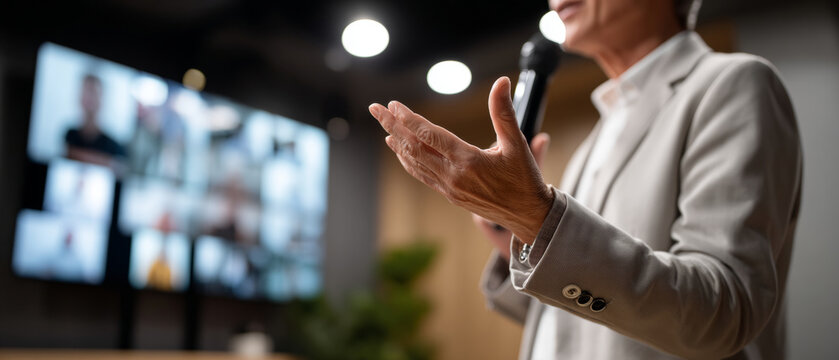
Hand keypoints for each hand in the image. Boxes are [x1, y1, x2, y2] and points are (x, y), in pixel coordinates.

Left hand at [369, 76, 553, 243]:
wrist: (527, 215)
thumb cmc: (524, 178)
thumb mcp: (517, 143)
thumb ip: (504, 112)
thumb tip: (502, 81)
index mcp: (468, 160)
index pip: (430, 135)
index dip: (409, 118)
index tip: (394, 104)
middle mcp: (453, 175)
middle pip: (414, 147)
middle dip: (392, 126)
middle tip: (375, 109)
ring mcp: (449, 187)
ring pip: (414, 162)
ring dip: (397, 142)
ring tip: (383, 126)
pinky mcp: (449, 195)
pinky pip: (422, 175)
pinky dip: (407, 160)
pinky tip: (400, 150)